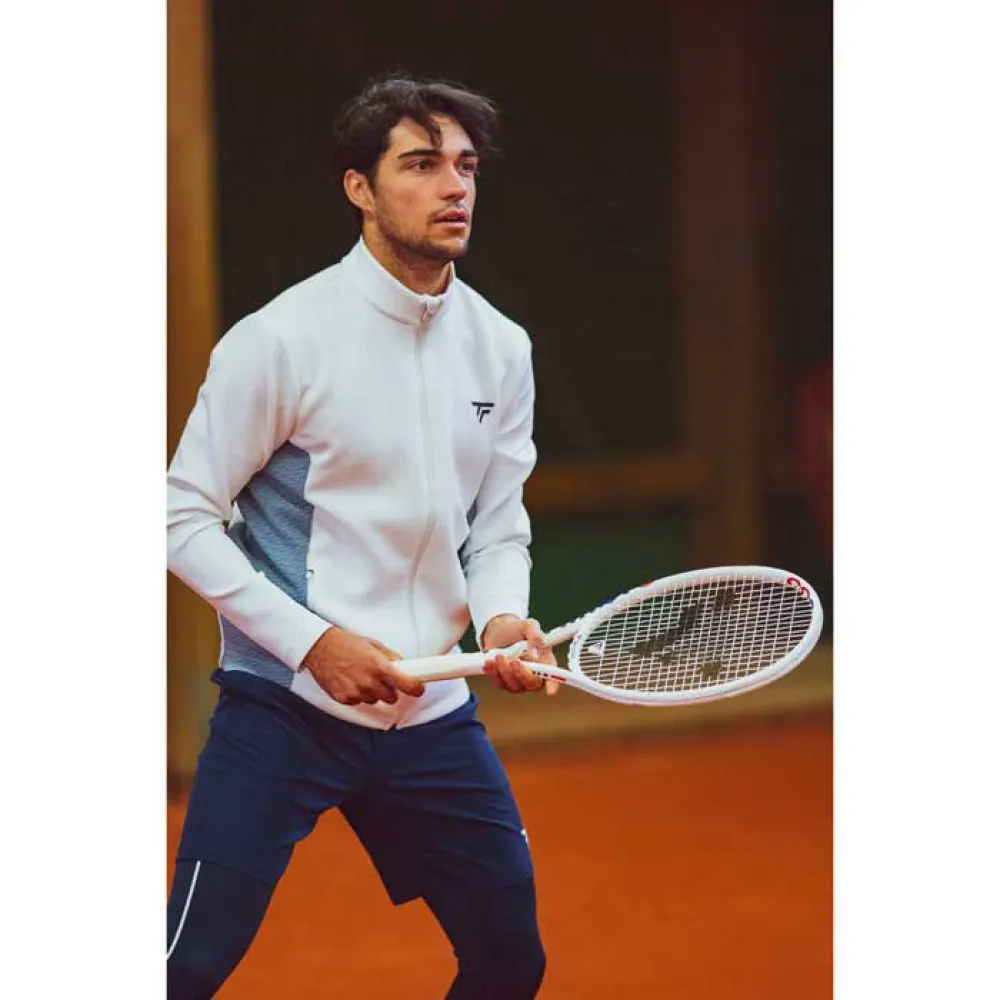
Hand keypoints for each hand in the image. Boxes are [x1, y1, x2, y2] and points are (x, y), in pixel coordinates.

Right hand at [301, 627, 424, 705]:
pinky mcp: (344, 698)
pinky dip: (358, 694)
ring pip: (375, 700)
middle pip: (391, 697)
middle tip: (382, 679)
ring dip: (373, 692)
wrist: (319, 647)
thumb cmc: (345, 643)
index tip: (418, 689)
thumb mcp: (373, 645)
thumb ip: (390, 658)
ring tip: (362, 676)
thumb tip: (405, 667)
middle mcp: (368, 681)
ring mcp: (356, 692)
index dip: (415, 688)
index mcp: (379, 666)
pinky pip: (359, 701)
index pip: (406, 684)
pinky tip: (351, 681)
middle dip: (390, 690)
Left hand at [480, 614, 560, 695]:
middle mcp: (534, 674)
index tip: (550, 691)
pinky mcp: (503, 682)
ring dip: (505, 670)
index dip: (553, 685)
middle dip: (522, 673)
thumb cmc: (517, 629)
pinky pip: (499, 683)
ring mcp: (518, 681)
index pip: (553, 676)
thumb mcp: (528, 625)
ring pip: (514, 684)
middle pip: (532, 683)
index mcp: (546, 661)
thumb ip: (535, 634)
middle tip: (514, 661)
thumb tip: (534, 652)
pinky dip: (494, 672)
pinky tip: (490, 661)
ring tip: (499, 654)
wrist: (497, 631)